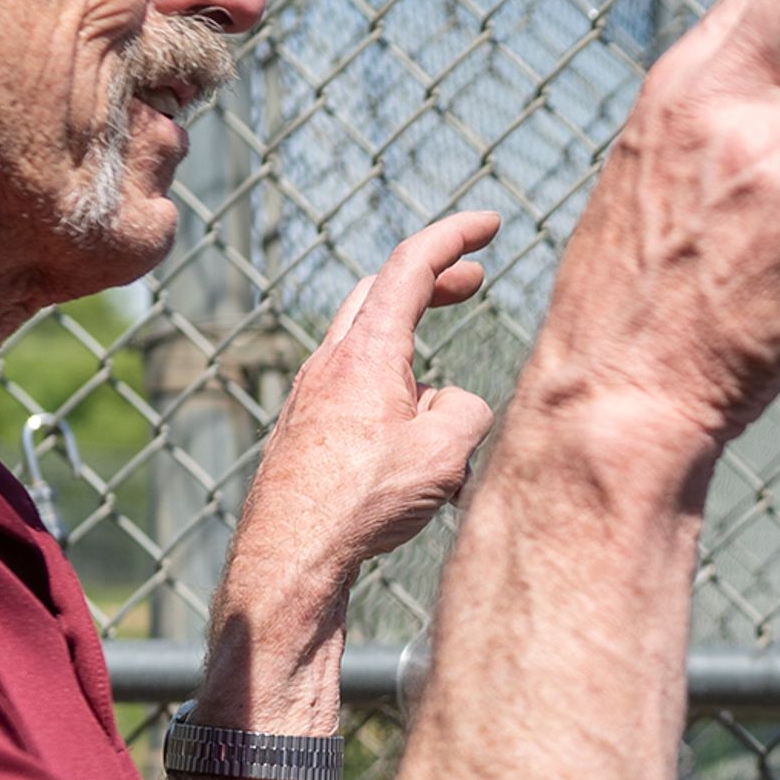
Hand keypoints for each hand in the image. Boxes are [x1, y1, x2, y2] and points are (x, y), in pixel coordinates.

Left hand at [200, 210, 498, 723]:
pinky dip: (390, 386)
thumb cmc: (363, 502)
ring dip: (410, 340)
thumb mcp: (447, 450)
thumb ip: (466, 408)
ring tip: (447, 391)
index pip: (413, 264)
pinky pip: (353, 387)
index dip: (456, 235)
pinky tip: (409, 443)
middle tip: (474, 279)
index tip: (490, 223)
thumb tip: (452, 405)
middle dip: (432, 278)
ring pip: (365, 342)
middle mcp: (330, 361)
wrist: (290, 555)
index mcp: (366, 350)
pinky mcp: (303, 429)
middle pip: (381, 291)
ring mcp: (311, 394)